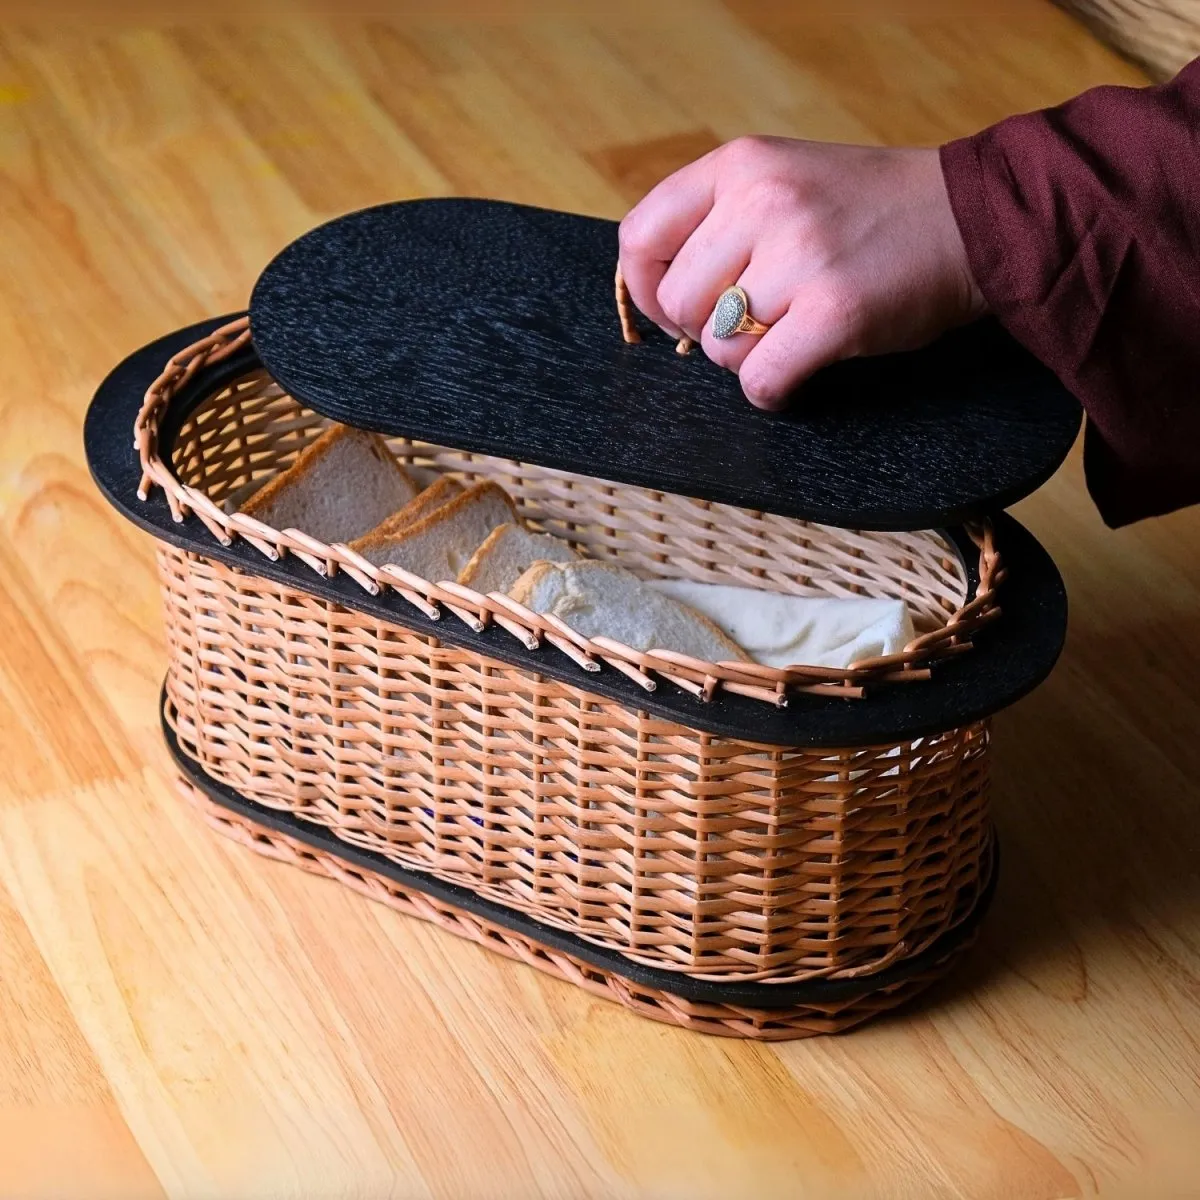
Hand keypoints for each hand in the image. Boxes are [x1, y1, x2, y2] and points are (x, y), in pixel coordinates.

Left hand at [617, 136, 985, 408]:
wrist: (969, 216)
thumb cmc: (866, 210)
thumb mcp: (781, 178)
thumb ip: (716, 218)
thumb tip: (656, 293)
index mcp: (740, 165)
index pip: (640, 238)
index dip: (645, 289)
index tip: (673, 311)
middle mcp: (763, 203)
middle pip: (678, 304)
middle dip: (708, 329)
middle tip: (754, 322)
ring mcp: (800, 257)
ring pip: (718, 348)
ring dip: (747, 359)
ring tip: (789, 335)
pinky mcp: (834, 313)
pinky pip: (761, 380)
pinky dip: (772, 391)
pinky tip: (796, 375)